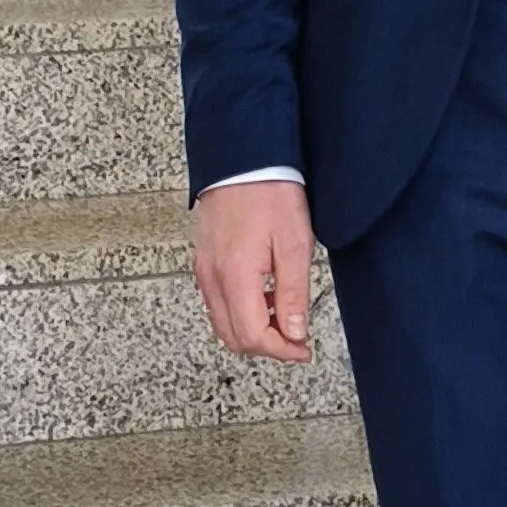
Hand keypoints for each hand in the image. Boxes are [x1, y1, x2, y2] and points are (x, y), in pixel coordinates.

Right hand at [191, 181, 314, 362]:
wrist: (243, 156)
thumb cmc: (269, 191)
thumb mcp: (295, 242)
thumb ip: (293, 292)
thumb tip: (295, 332)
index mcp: (235, 276)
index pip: (253, 336)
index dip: (281, 350)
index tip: (302, 349)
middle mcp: (213, 278)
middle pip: (233, 337)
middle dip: (266, 345)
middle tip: (295, 339)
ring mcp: (204, 269)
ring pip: (222, 323)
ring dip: (252, 330)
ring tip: (282, 314)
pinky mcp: (204, 259)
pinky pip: (217, 301)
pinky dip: (239, 311)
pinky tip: (262, 295)